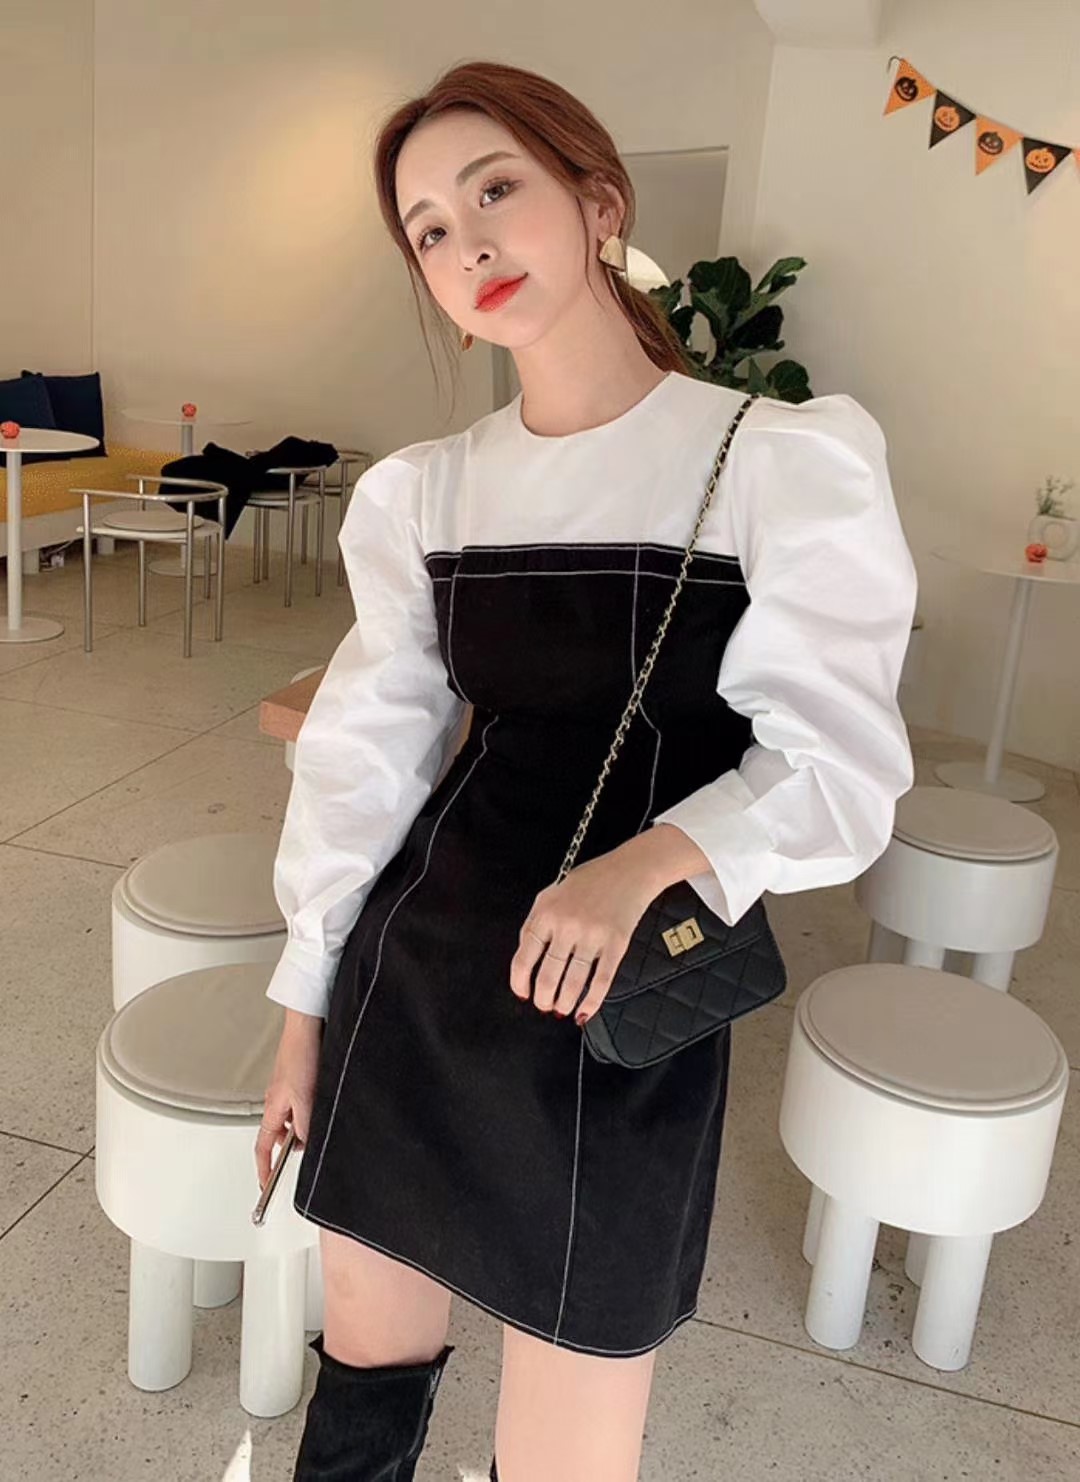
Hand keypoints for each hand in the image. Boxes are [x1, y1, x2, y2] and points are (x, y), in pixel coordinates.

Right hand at [255, 1014, 322, 1191]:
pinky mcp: (302, 1081)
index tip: (266, 1186)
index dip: (264, 1169)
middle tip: (311, 1145)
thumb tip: (305, 1145)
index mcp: (273, 1109)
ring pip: (297, 1120)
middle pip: (281, 1135)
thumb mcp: (304, 1098)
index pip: (262, 1147)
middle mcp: (279, 1102)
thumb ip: (304, 1125)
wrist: (309, 1026)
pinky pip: (306, 1105)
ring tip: (323, 1115)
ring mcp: (290, 1091)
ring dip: (308, 1125)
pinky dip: (315, 1110)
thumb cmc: (301, 1055)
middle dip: (295, 1144)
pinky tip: (327, 1101)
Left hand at [509, 843, 664, 1025]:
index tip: (523, 994)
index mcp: (546, 914)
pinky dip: (591, 1002)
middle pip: (548, 976)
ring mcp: (592, 936)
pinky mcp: (616, 944)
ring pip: (573, 983)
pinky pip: (601, 981)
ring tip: (561, 1009)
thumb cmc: (589, 881)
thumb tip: (525, 959)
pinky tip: (585, 1011)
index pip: (524, 958)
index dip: (520, 982)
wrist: (629, 870)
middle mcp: (567, 926)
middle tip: (544, 1005)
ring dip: (564, 1003)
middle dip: (543, 999)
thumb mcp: (550, 894)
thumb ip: (533, 923)